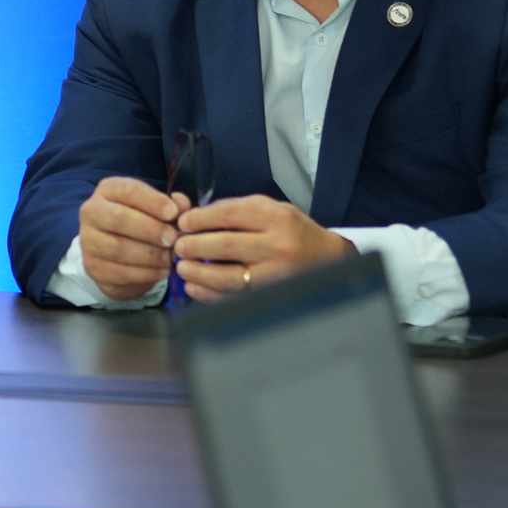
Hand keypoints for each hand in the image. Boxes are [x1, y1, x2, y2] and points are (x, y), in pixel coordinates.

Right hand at [78, 176, 191, 300]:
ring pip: (118, 249)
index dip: (152, 201)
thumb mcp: (157, 209)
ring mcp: (89, 241)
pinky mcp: (93, 267)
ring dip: (150, 256)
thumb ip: (173, 204)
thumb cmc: (143, 224)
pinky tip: (161, 271)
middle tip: (172, 239)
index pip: (128, 190)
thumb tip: (181, 205)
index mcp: (108, 190)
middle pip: (119, 218)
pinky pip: (120, 272)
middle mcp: (92, 212)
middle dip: (150, 229)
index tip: (173, 213)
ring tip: (170, 258)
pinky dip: (146, 273)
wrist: (118, 255)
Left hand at [173, 194, 355, 301]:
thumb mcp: (270, 209)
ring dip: (197, 273)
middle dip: (192, 246)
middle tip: (177, 246)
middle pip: (224, 246)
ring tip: (182, 267)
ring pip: (228, 277)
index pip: (228, 215)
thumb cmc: (293, 232)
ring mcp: (277, 275)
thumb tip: (192, 215)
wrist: (330, 259)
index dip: (199, 219)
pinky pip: (234, 298)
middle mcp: (279, 246)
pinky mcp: (273, 296)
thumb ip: (233, 210)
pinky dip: (209, 294)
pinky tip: (195, 287)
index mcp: (276, 218)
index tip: (182, 223)